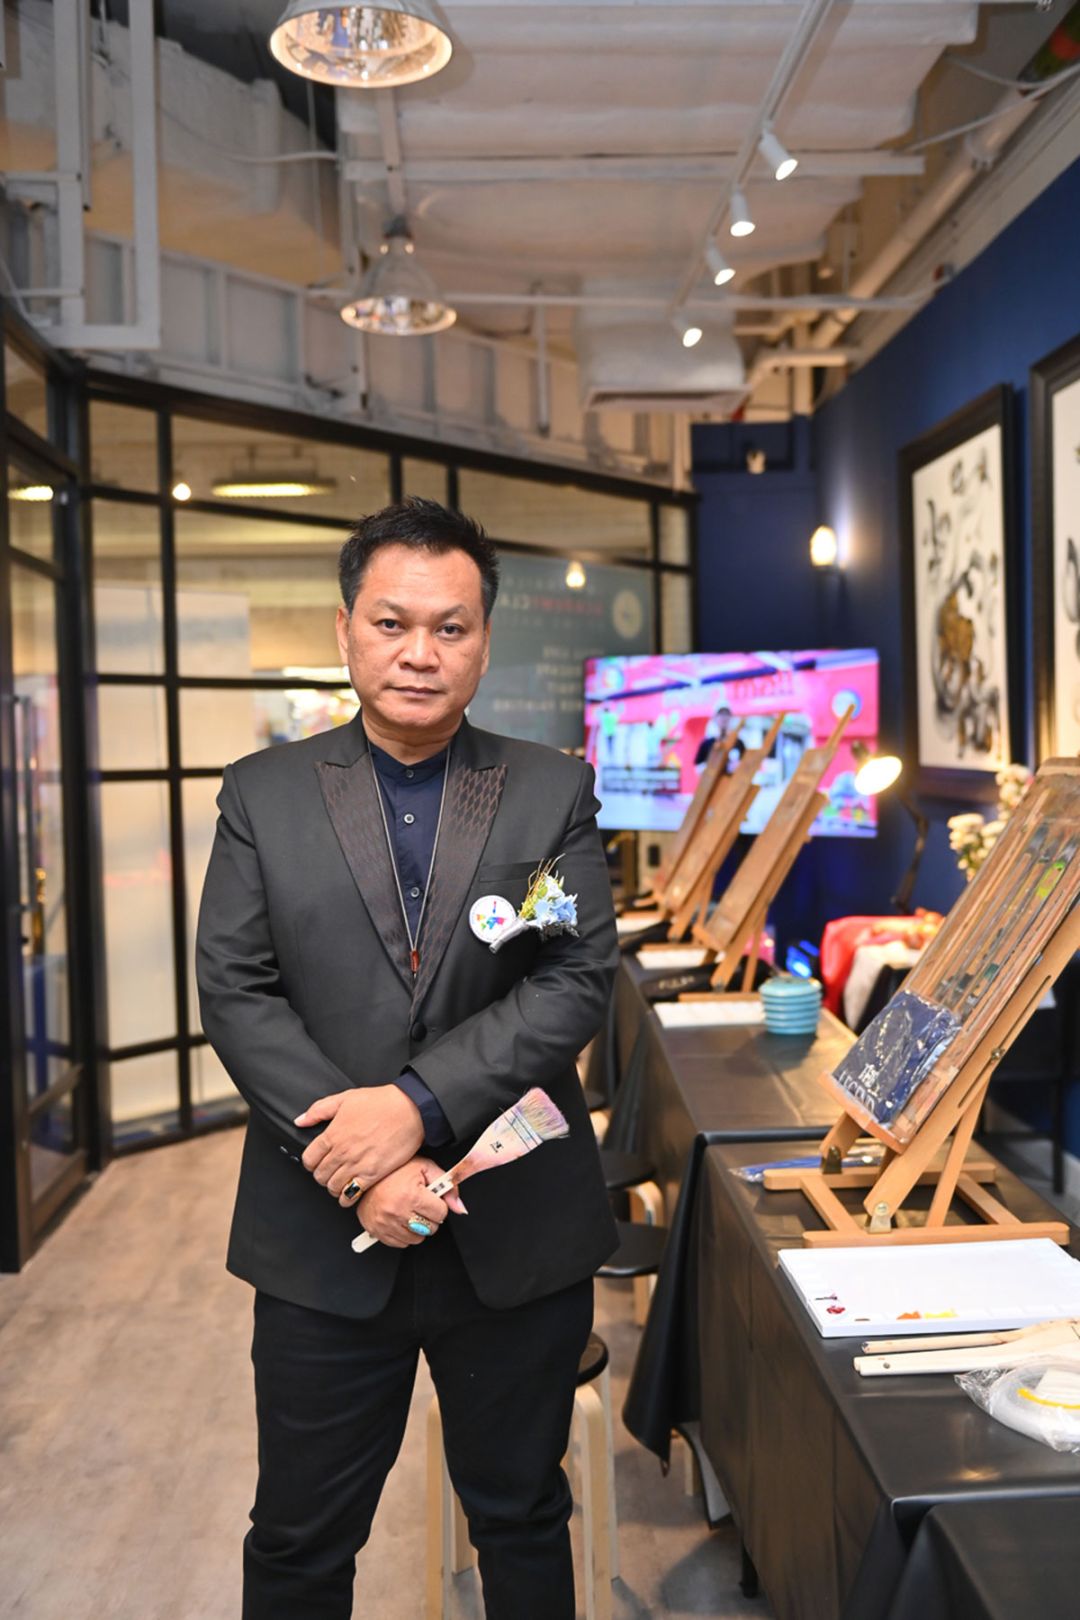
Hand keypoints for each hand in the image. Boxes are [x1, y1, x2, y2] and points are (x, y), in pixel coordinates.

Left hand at [295, 1086, 423, 1195]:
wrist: (410, 1110)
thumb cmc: (381, 1102)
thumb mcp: (346, 1098)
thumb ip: (319, 1110)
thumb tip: (300, 1121)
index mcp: (333, 1134)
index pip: (309, 1159)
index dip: (311, 1162)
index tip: (317, 1162)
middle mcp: (342, 1152)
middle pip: (319, 1176)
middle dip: (322, 1175)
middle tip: (330, 1172)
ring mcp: (357, 1165)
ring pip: (333, 1187)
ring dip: (334, 1187)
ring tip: (340, 1182)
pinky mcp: (373, 1175)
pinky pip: (351, 1195)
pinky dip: (347, 1197)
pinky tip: (350, 1192)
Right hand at [355, 1157, 466, 1247]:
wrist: (366, 1175)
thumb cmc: (395, 1170)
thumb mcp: (425, 1168)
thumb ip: (447, 1185)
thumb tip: (460, 1207)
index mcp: (411, 1194)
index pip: (441, 1213)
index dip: (438, 1205)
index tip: (431, 1198)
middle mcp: (397, 1211)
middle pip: (431, 1228)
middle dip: (430, 1217)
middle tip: (420, 1204)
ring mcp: (386, 1223)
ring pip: (417, 1238)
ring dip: (417, 1227)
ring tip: (410, 1211)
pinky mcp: (377, 1231)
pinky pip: (401, 1243)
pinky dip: (403, 1234)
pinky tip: (400, 1218)